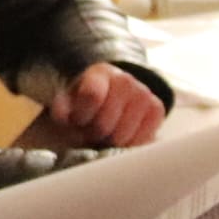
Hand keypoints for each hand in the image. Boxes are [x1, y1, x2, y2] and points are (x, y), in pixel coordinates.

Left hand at [50, 62, 164, 147]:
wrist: (113, 96)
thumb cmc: (86, 104)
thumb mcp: (68, 102)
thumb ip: (61, 109)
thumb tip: (63, 116)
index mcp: (100, 73)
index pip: (92, 96)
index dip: (81, 116)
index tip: (77, 121)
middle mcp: (126, 80)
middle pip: (105, 123)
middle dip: (94, 134)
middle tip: (90, 133)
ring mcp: (144, 94)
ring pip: (123, 136)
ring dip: (110, 143)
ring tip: (105, 135)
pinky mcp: (157, 109)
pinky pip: (142, 140)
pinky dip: (129, 145)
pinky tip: (122, 137)